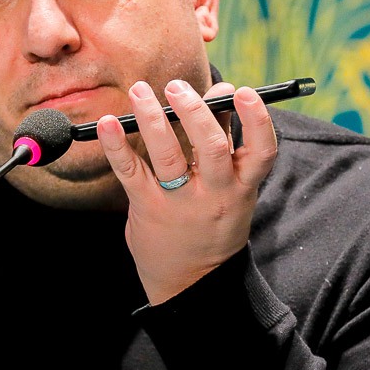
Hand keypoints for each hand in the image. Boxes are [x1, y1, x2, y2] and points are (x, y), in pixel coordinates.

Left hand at [96, 78, 278, 304]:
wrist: (191, 282)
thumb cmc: (213, 223)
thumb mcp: (233, 189)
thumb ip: (226, 140)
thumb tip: (225, 92)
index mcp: (241, 187)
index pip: (261, 151)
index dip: (256, 120)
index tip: (243, 92)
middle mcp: (214, 194)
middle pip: (209, 147)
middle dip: (193, 111)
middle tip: (177, 87)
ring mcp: (179, 202)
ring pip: (168, 155)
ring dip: (152, 118)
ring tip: (141, 92)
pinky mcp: (147, 207)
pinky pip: (130, 172)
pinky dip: (117, 145)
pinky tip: (107, 123)